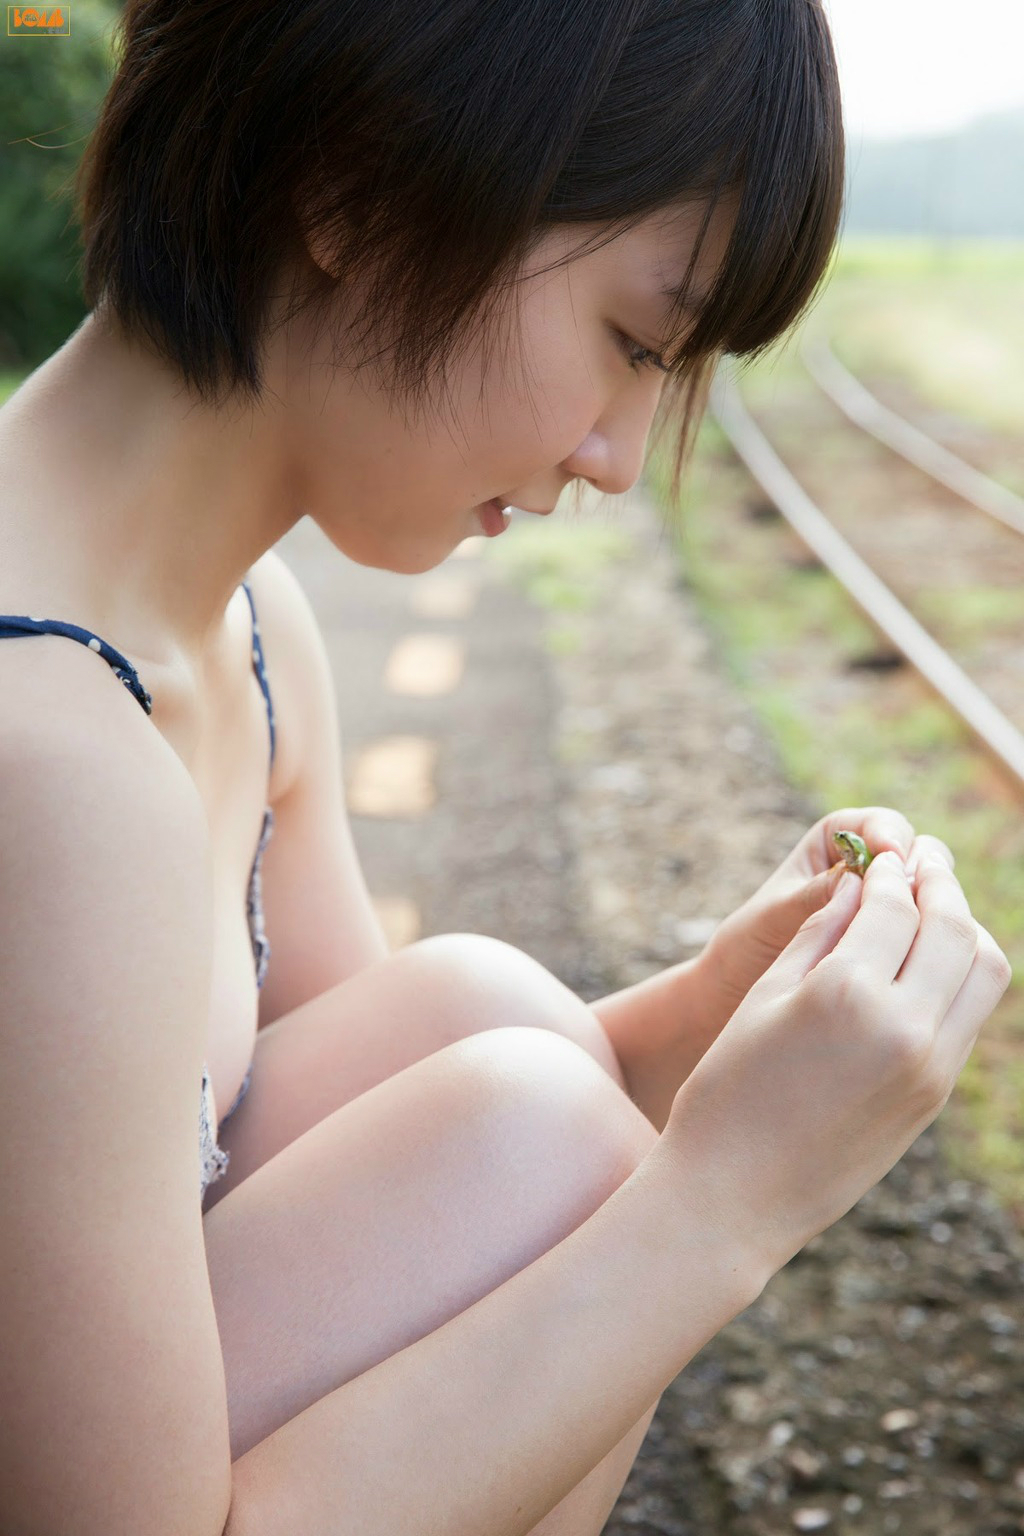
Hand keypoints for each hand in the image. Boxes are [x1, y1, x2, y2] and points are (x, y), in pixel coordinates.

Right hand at [664, 845, 1011, 1282]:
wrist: (736, 1195)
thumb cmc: (728, 1090)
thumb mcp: (764, 998)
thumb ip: (818, 936)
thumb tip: (859, 887)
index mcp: (848, 993)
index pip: (894, 906)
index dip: (889, 871)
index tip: (881, 854)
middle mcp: (903, 1027)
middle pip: (953, 928)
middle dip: (940, 883)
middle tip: (924, 858)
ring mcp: (930, 1066)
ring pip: (983, 971)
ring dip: (965, 927)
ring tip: (936, 904)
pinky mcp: (935, 1096)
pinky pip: (970, 1015)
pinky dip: (963, 974)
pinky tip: (933, 961)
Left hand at [697, 804, 923, 1032]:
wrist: (745, 987)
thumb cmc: (753, 942)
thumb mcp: (778, 915)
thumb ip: (815, 894)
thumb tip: (856, 877)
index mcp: (837, 839)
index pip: (882, 825)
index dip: (892, 837)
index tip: (891, 857)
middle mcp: (870, 866)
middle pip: (920, 854)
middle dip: (921, 873)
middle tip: (913, 897)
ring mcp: (889, 904)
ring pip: (931, 895)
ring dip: (929, 910)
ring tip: (915, 932)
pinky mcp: (900, 940)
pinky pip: (928, 932)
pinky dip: (929, 940)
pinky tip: (920, 959)